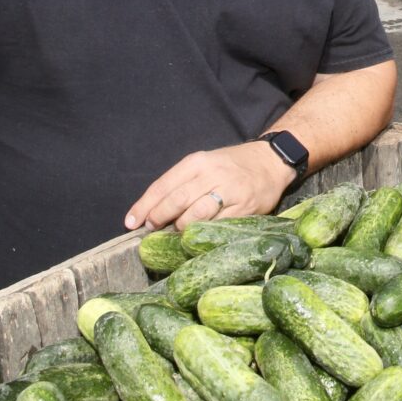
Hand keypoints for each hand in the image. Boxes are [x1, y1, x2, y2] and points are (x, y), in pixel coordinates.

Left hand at [125, 141, 295, 230]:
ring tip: (175, 234)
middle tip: (150, 230)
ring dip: (180, 228)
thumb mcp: (204, 164)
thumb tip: (152, 212)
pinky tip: (195, 238)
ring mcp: (229, 192)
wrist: (271, 162)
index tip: (131, 222)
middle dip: (159, 218)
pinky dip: (203, 234)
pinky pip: (218, 225)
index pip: (164, 185)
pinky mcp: (244, 208)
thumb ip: (181, 184)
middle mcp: (212, 174)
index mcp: (197, 162)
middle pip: (177, 200)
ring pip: (196, 215)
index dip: (144, 206)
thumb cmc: (231, 165)